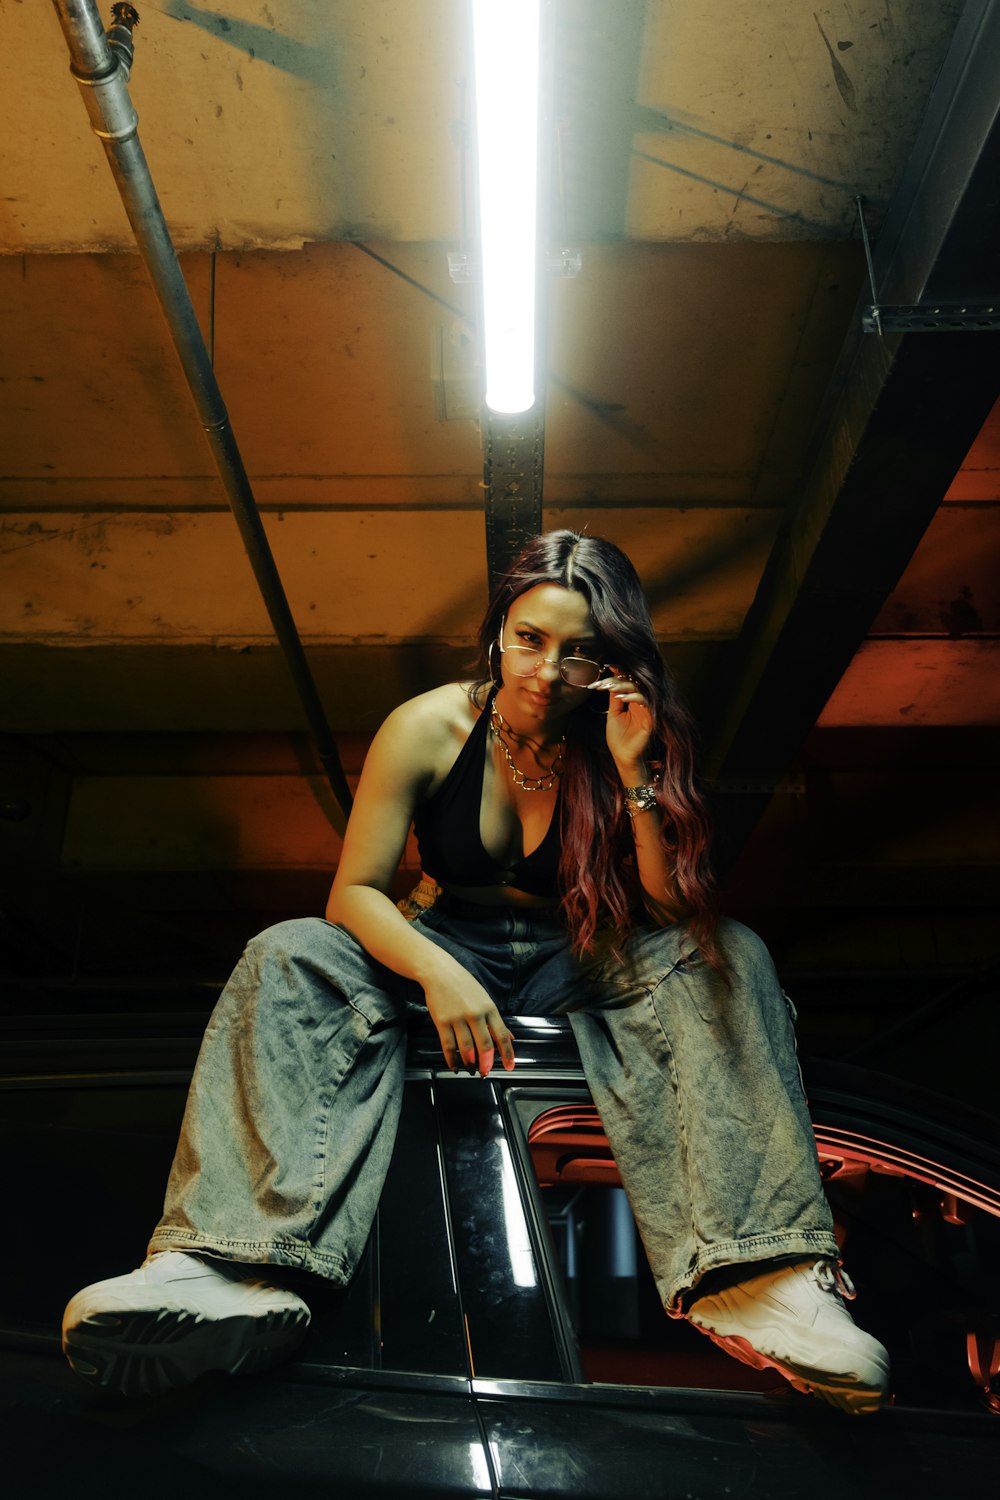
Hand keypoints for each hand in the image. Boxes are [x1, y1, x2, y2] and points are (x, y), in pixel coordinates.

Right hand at [422, 957, 514, 1076]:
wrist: (439, 972)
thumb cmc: (463, 984)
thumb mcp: (484, 998)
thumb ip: (496, 1020)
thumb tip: (510, 1037)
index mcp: (489, 1008)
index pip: (501, 1035)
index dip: (507, 1053)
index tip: (510, 1066)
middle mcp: (475, 1014)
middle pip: (485, 1045)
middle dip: (487, 1063)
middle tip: (486, 1072)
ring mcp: (457, 1018)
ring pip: (467, 1048)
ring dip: (470, 1063)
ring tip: (471, 1070)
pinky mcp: (442, 1022)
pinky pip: (448, 1046)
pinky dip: (452, 1059)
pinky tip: (455, 1065)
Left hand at [589, 671, 652, 769]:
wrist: (624, 757)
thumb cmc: (619, 738)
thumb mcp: (613, 714)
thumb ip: (614, 698)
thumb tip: (610, 680)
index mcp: (632, 700)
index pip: (627, 681)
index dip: (617, 672)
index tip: (604, 666)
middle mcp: (641, 702)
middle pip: (632, 681)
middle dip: (615, 679)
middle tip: (601, 683)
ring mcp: (646, 709)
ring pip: (639, 688)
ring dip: (623, 685)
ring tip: (609, 687)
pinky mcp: (650, 717)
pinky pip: (644, 701)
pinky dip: (633, 697)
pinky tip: (621, 698)